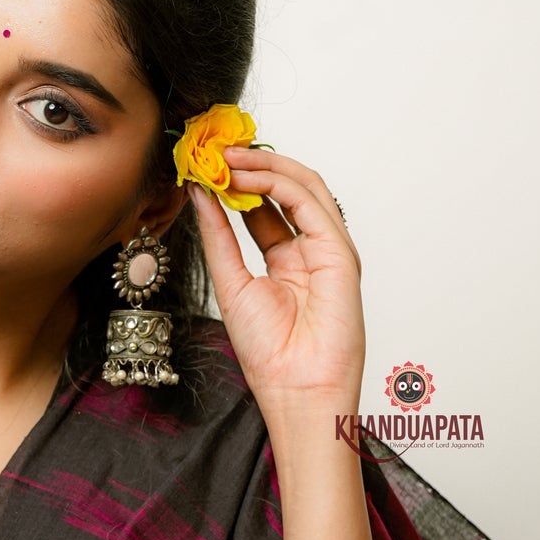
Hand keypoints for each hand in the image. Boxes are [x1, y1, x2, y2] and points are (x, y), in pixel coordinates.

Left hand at [187, 146, 364, 408]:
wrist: (296, 389)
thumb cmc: (269, 352)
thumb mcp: (230, 282)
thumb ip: (218, 236)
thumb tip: (200, 193)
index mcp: (285, 260)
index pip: (263, 207)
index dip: (236, 182)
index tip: (204, 165)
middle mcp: (309, 249)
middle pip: (286, 190)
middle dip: (251, 165)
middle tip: (215, 150)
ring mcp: (328, 248)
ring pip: (302, 188)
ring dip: (263, 166)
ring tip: (225, 157)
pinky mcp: (340, 252)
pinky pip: (310, 204)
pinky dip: (277, 183)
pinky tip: (245, 177)